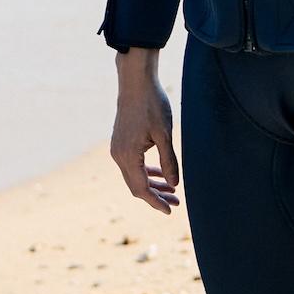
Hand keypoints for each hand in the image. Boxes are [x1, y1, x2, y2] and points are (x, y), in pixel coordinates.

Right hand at [108, 50, 178, 213]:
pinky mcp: (120, 142)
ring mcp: (117, 148)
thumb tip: (173, 184)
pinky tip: (160, 174)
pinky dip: (146, 172)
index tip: (170, 210)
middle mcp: (118, 155)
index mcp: (128, 156)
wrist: (135, 82)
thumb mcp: (165, 134)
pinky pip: (132, 165)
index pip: (141, 189)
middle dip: (156, 196)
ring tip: (172, 190)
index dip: (156, 202)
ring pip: (134, 176)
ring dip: (152, 184)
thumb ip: (169, 161)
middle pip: (136, 186)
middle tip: (176, 201)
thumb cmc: (152, 105)